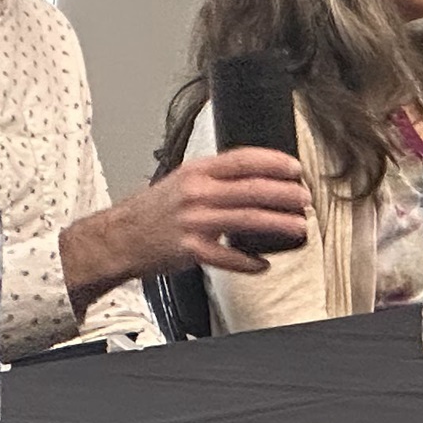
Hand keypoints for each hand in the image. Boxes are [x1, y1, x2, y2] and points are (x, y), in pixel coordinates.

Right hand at [61, 147, 312, 312]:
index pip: (243, 159)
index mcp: (197, 172)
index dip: (274, 162)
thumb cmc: (153, 211)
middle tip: (305, 199)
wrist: (117, 239)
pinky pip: (227, 257)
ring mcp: (193, 222)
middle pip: (252, 190)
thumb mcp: (183, 182)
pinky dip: (249, 262)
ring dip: (278, 224)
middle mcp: (196, 194)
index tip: (296, 168)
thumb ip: (216, 178)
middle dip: (285, 194)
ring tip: (299, 227)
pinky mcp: (189, 250)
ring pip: (246, 220)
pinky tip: (263, 263)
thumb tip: (258, 176)